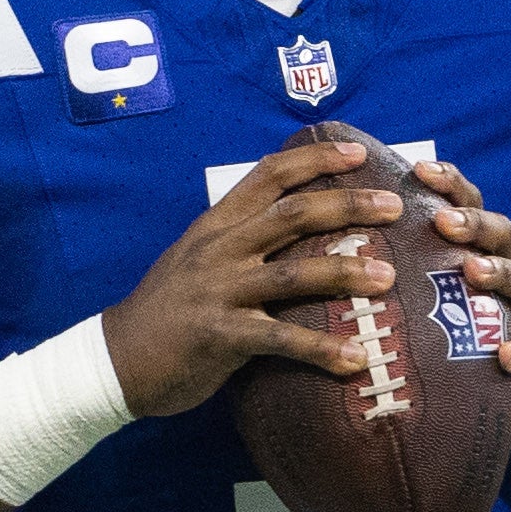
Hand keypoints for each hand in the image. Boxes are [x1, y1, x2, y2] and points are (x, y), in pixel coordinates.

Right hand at [100, 128, 403, 413]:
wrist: (116, 358)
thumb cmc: (166, 310)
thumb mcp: (196, 258)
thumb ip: (240, 240)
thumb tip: (293, 227)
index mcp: (217, 225)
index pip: (269, 176)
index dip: (315, 159)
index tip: (357, 152)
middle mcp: (221, 250)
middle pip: (293, 214)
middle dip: (348, 205)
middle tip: (394, 206)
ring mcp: (221, 291)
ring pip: (294, 273)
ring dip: (345, 272)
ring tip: (389, 277)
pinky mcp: (222, 336)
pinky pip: (281, 340)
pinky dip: (322, 350)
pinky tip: (356, 359)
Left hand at [408, 154, 510, 444]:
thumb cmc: (467, 328)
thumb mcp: (440, 292)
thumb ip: (408, 266)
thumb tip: (340, 247)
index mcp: (479, 250)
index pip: (469, 204)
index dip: (449, 183)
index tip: (418, 170)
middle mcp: (505, 271)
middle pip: (499, 232)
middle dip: (472, 221)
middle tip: (442, 220)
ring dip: (498, 271)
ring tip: (473, 271)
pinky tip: (506, 355)